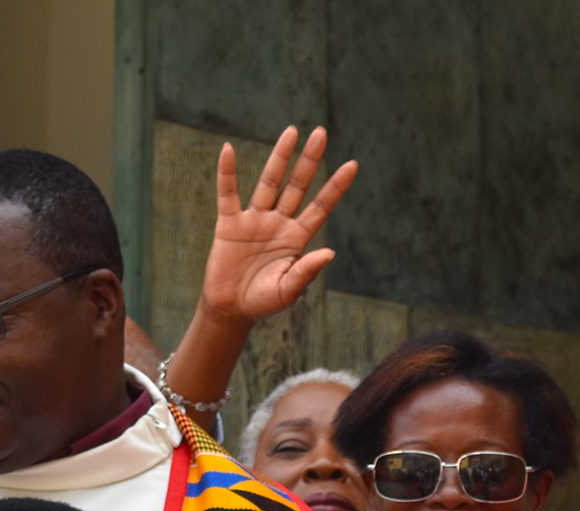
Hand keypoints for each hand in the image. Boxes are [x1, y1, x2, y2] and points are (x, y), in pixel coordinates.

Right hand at [200, 125, 356, 323]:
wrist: (231, 310)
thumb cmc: (263, 302)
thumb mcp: (289, 290)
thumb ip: (307, 271)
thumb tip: (329, 252)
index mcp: (297, 239)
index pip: (321, 206)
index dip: (336, 186)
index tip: (352, 165)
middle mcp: (279, 223)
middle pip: (297, 185)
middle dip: (310, 160)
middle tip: (321, 132)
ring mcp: (255, 220)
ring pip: (269, 182)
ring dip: (280, 157)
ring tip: (292, 131)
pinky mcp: (229, 224)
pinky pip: (228, 193)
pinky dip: (227, 173)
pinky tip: (229, 150)